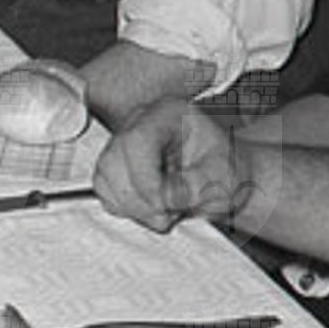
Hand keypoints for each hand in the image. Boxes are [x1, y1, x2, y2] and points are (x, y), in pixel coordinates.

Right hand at [94, 99, 249, 232]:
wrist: (222, 180)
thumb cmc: (225, 171)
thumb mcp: (222, 178)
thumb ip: (196, 186)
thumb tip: (165, 196)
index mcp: (169, 113)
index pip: (136, 140)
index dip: (143, 177)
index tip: (162, 205)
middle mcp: (140, 122)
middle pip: (114, 159)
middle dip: (138, 197)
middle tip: (167, 214)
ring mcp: (124, 141)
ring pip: (104, 176)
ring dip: (132, 204)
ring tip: (164, 211)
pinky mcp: (116, 164)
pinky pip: (103, 188)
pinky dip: (125, 206)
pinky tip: (151, 207)